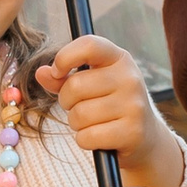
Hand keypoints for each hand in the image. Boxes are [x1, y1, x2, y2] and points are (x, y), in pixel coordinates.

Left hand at [36, 34, 184, 186]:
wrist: (145, 137)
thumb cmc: (110, 105)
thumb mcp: (91, 85)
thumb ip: (64, 78)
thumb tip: (42, 73)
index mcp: (120, 59)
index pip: (89, 45)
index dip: (65, 57)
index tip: (57, 72)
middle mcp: (130, 78)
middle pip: (74, 86)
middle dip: (67, 101)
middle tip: (81, 107)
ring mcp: (134, 105)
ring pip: (79, 114)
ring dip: (77, 124)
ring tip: (93, 123)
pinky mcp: (132, 132)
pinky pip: (87, 136)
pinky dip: (85, 141)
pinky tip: (99, 138)